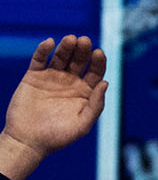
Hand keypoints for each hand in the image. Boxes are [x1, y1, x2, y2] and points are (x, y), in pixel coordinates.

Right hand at [0, 36, 107, 179]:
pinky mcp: (34, 76)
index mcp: (85, 93)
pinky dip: (44, 50)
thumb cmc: (58, 136)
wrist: (29, 140)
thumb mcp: (82, 124)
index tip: (99, 53)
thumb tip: (106, 83)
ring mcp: (52, 78)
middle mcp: (70, 82)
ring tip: (71, 39)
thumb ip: (95, 105)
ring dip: (66, 47)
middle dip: (83, 50)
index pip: (95, 73)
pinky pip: (39, 59)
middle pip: (79, 61)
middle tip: (85, 41)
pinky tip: (50, 43)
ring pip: (61, 57)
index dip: (98, 62)